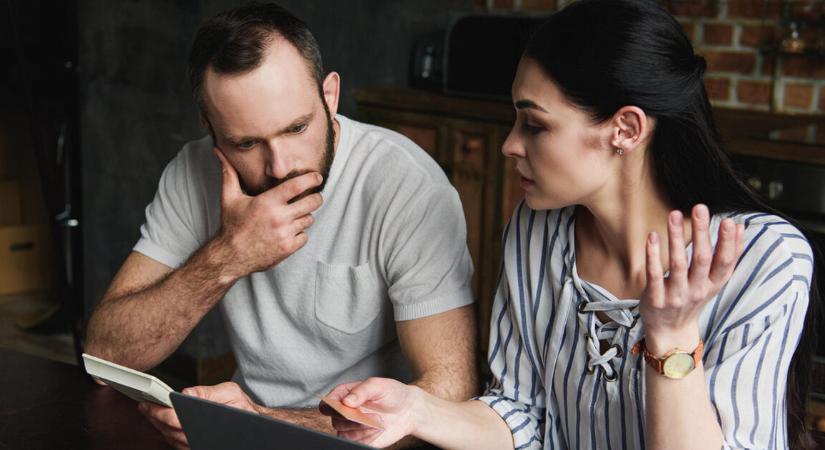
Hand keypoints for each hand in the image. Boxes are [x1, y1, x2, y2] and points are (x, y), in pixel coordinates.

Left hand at [139, 381, 260, 449]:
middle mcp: (198, 437)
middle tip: (143, 405)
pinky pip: (177, 443)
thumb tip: (184, 393)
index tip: (147, 404)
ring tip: (149, 412)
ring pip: (170, 439)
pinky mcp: (197, 447)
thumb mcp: (228, 392)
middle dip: (153, 418)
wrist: (255, 426)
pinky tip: (162, 423)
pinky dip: (167, 433)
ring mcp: (196, 445)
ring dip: (158, 426)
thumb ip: (206, 392)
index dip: (157, 412)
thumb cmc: (242, 407)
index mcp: (204, 422)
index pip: (173, 419)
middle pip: (168, 430)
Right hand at [212, 148, 322, 278]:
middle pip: (312, 202)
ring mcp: (285, 233)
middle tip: (312, 197)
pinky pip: (305, 236)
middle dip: (315, 198)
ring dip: (304, 217)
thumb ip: (229, 173)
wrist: (231, 256)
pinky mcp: (288, 248)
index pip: (298, 185)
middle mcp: (279, 217)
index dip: (312, 179)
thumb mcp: (229, 198)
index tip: (317, 177)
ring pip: (309, 219)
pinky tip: (288, 232)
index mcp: (268, 202)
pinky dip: (299, 234)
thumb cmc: (232, 225)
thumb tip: (218, 151)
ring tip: (293, 216)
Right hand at [321, 378, 419, 447]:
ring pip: (345, 435)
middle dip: (354, 421)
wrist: (407, 410)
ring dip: (363, 430)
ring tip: (380, 421)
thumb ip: (361, 391)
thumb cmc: (392, 394)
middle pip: (336, 421)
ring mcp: (351, 427)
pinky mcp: (359, 439)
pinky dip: (368, 438)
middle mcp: (344, 412)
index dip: (332, 408)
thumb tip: (346, 402)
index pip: (327, 404)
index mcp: (344, 395)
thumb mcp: (378, 385)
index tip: (346, 407)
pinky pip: (356, 444)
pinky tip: (379, 429)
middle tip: (374, 416)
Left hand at [641, 204, 743, 354]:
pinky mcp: (656, 299)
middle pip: (702, 259)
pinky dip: (653, 255)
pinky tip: (653, 236)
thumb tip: (739, 226)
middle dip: (702, 233)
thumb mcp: (714, 281)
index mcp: (713, 285)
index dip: (728, 243)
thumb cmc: (693, 297)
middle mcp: (697, 291)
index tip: (728, 220)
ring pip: (678, 264)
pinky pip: (655, 275)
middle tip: (699, 208)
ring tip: (674, 215)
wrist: (670, 331)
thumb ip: (728, 255)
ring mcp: (676, 296)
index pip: (725, 262)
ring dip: (677, 238)